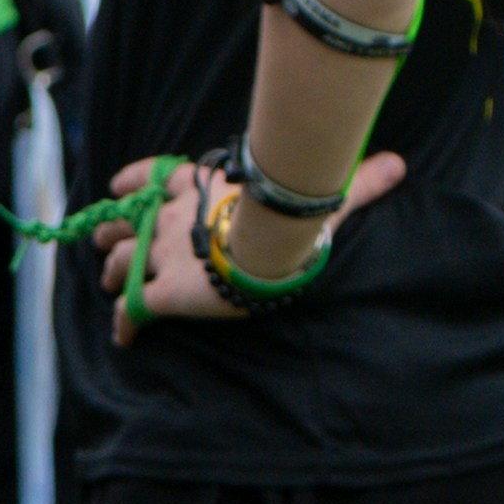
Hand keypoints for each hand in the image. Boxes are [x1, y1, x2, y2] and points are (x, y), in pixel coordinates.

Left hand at [108, 148, 405, 339]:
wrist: (268, 239)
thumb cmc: (290, 212)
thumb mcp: (318, 194)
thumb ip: (354, 182)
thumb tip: (396, 165)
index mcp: (198, 190)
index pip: (152, 176)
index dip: (133, 182)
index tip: (120, 188)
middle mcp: (171, 219)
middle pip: (126, 221)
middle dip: (113, 232)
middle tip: (107, 243)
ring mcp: (163, 256)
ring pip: (120, 261)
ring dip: (112, 272)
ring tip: (109, 281)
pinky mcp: (163, 292)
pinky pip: (132, 310)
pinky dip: (124, 324)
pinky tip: (124, 338)